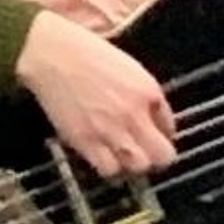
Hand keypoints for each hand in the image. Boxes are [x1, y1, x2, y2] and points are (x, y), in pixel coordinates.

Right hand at [15, 11, 175, 174]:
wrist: (52, 55)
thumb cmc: (89, 54)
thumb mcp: (131, 68)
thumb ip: (148, 96)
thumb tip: (158, 122)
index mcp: (149, 92)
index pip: (171, 129)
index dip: (162, 135)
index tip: (152, 135)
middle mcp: (134, 114)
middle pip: (161, 156)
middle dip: (155, 157)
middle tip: (143, 152)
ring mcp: (109, 130)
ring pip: (136, 168)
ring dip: (131, 164)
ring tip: (121, 155)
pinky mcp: (85, 140)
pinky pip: (107, 169)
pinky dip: (108, 167)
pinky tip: (101, 155)